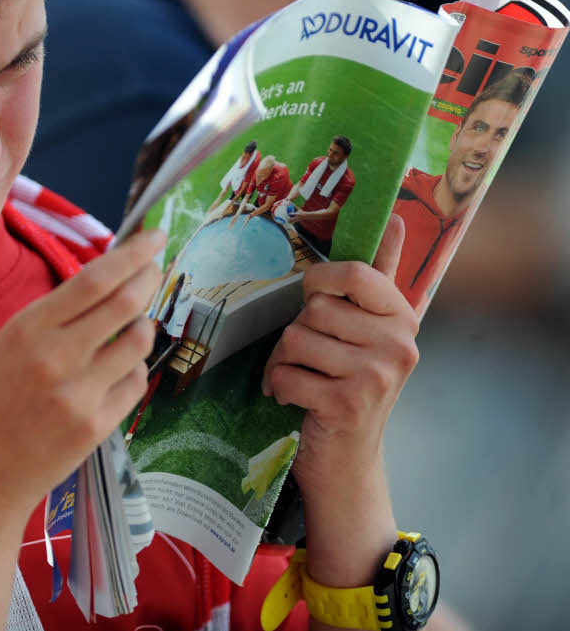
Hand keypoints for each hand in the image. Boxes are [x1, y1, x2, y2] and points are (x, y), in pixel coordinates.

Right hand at [0, 229, 164, 516]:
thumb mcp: (7, 345)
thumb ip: (54, 317)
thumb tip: (108, 280)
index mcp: (28, 329)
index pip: (95, 278)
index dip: (132, 253)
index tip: (154, 236)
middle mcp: (57, 357)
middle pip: (126, 303)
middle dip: (149, 278)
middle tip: (156, 268)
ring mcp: (81, 394)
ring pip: (139, 342)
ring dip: (143, 327)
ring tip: (130, 329)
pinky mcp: (98, 427)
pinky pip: (136, 383)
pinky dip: (134, 369)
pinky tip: (117, 373)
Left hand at [262, 215, 414, 587]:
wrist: (348, 464)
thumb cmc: (349, 386)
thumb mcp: (369, 331)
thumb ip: (377, 277)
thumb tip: (395, 218)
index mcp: (402, 317)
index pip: (352, 273)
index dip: (319, 284)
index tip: (318, 302)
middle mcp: (398, 344)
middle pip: (314, 308)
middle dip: (297, 333)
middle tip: (311, 361)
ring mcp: (376, 376)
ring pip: (295, 338)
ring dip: (284, 362)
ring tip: (302, 381)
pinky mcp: (347, 404)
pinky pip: (286, 373)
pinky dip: (278, 387)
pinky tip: (295, 401)